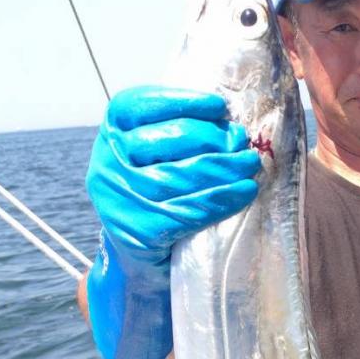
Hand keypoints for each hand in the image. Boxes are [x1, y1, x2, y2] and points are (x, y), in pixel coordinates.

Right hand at [85, 86, 260, 358]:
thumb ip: (177, 132)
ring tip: (251, 165)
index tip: (219, 106)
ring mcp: (120, 198)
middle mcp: (108, 162)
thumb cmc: (156, 194)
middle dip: (214, 138)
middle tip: (244, 142)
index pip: (140, 105)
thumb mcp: (154, 156)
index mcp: (110, 133)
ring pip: (182, 175)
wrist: (138, 257)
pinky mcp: (139, 230)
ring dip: (226, 169)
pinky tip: (245, 192)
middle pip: (167, 139)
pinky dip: (223, 200)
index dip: (181, 101)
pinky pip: (189, 210)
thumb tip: (228, 121)